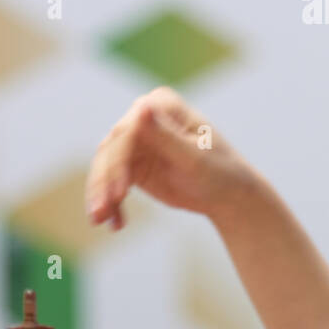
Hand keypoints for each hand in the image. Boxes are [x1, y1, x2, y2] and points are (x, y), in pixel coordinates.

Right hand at [86, 86, 259, 228]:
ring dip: (100, 194)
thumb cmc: (219, 171)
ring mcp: (136, 140)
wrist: (229, 195)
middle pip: (111, 148)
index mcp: (162, 105)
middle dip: (104, 182)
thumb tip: (142, 106)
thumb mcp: (193, 158)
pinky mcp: (132, 164)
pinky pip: (111, 182)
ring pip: (106, 166)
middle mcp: (144, 117)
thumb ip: (166, 136)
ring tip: (101, 220)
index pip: (128, 130)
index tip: (120, 193)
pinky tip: (115, 223)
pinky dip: (110, 203)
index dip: (119, 160)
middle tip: (101, 213)